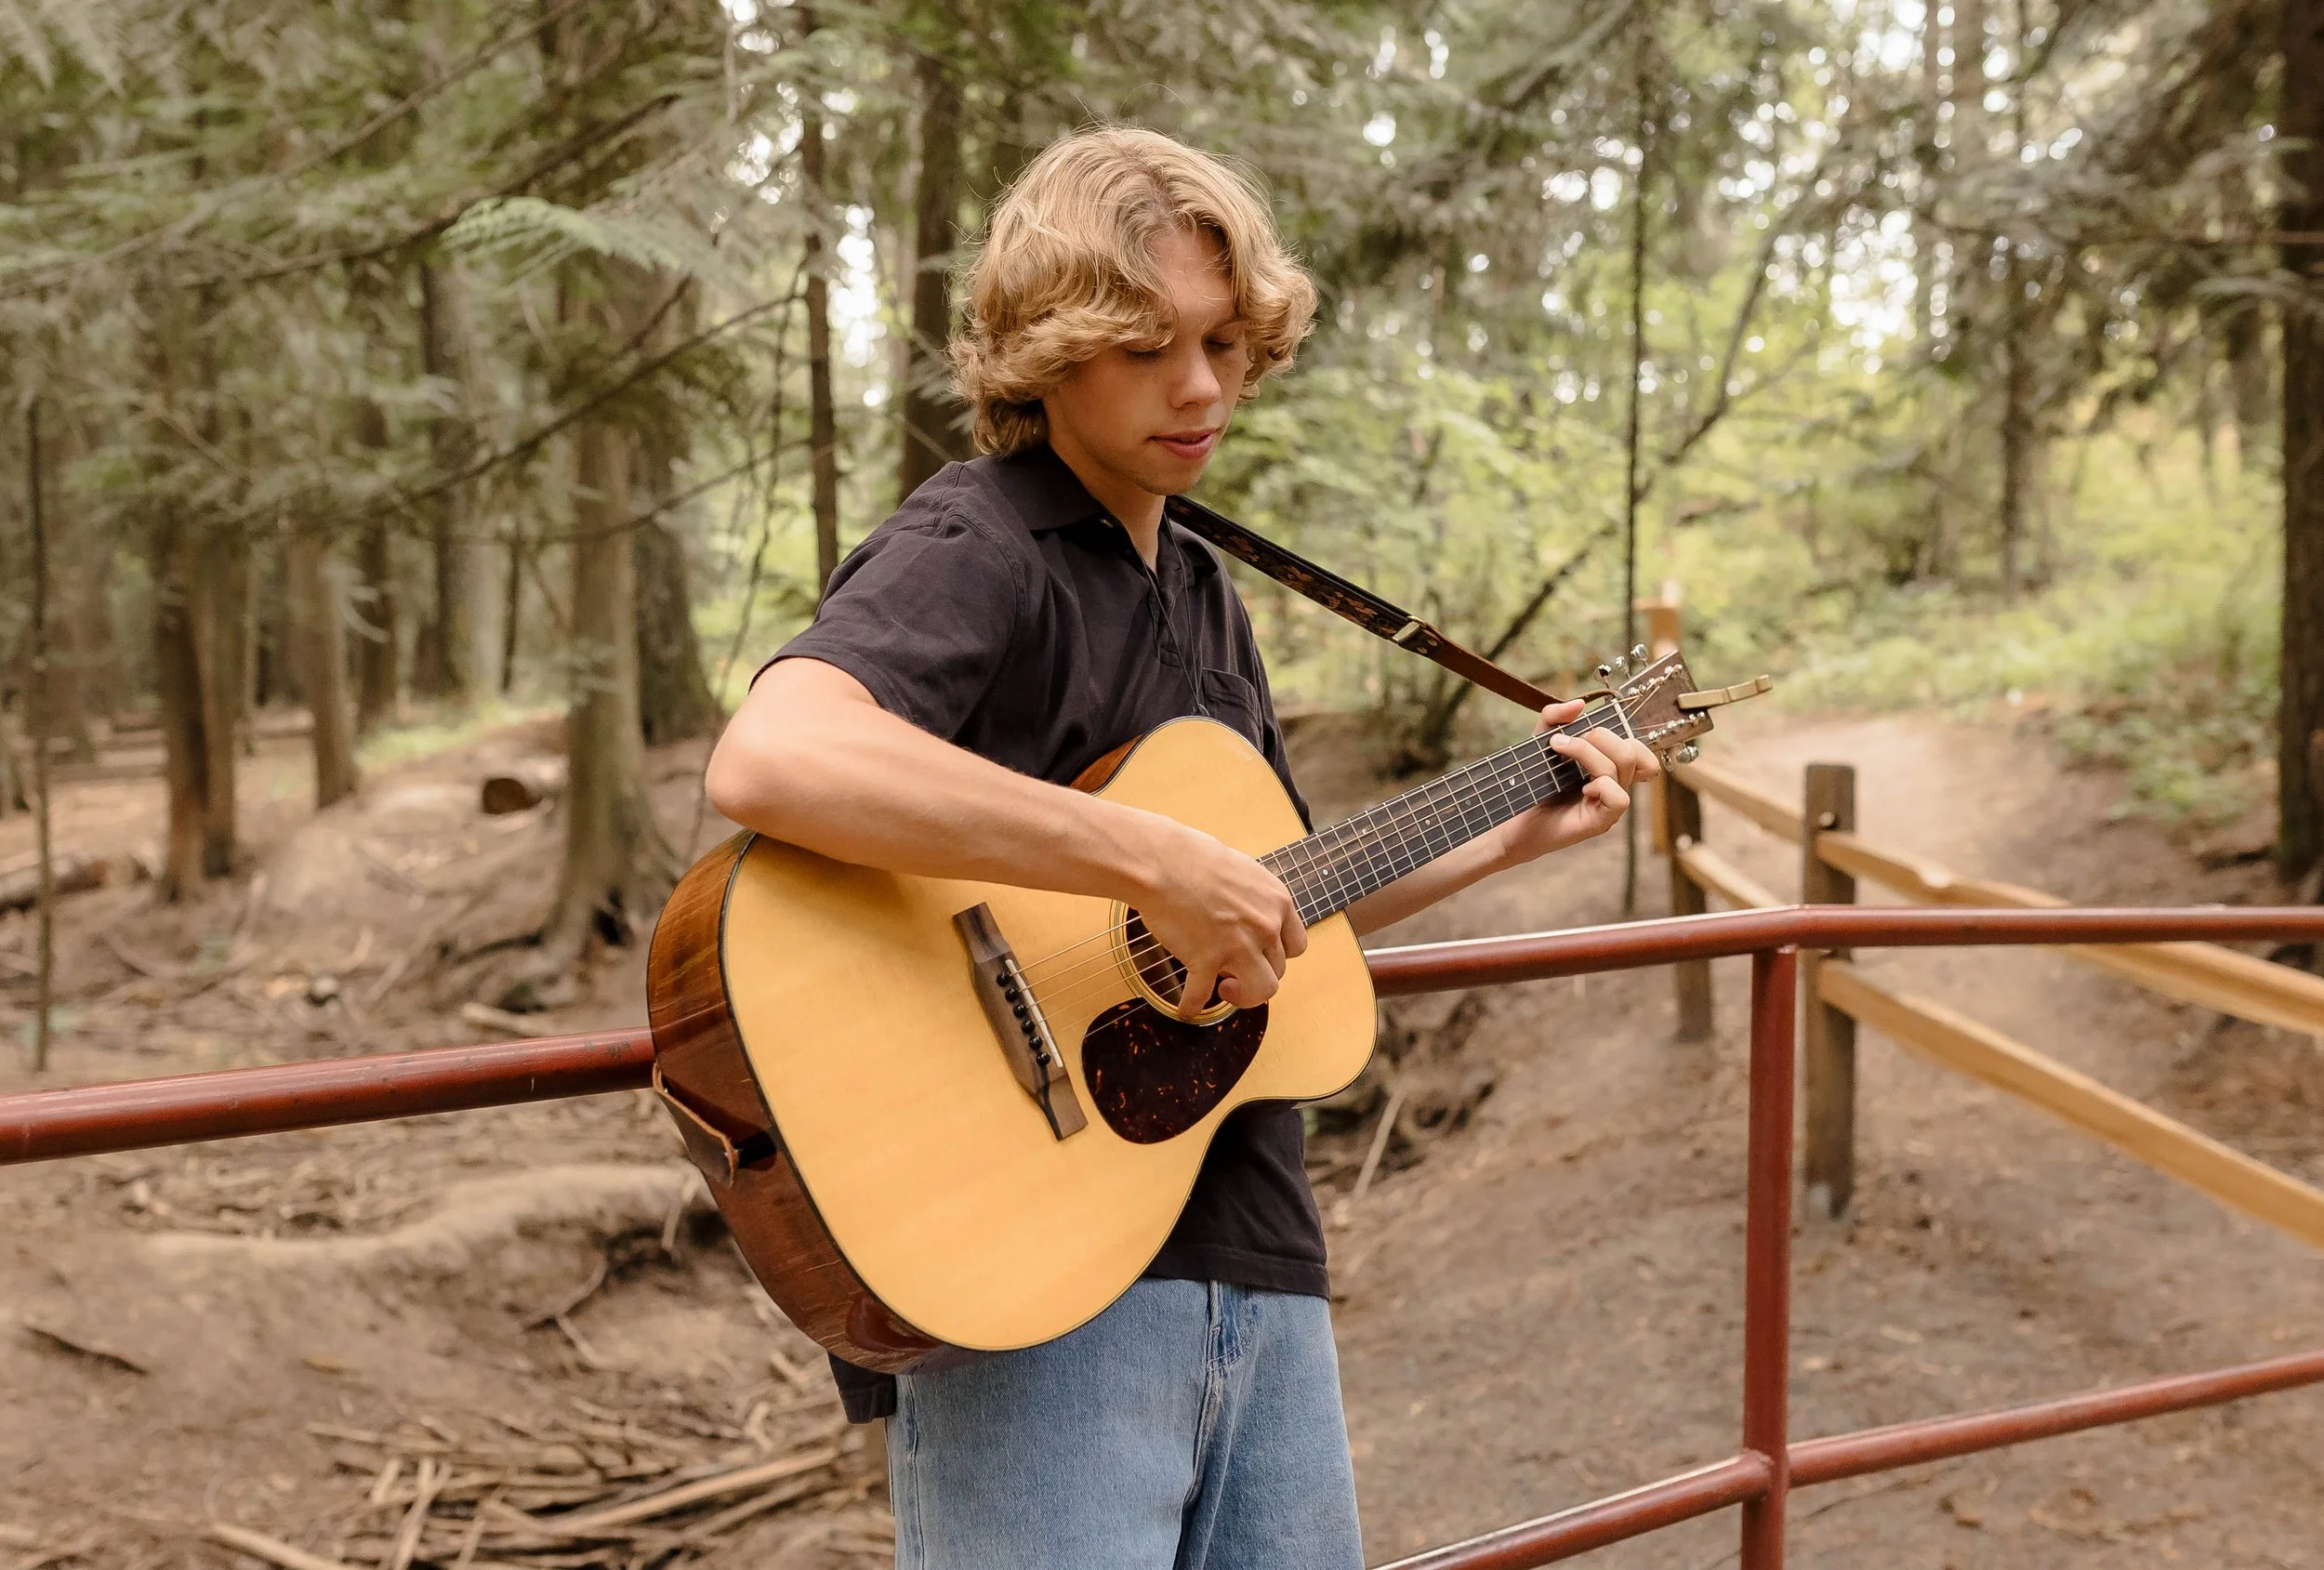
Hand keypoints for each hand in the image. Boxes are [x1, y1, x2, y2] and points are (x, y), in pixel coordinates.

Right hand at [1129, 819, 1307, 1017]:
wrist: (1163, 863)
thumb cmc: (1194, 857)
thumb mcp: (1242, 872)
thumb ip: (1253, 899)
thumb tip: (1247, 913)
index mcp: (1277, 903)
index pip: (1297, 945)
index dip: (1277, 954)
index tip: (1261, 955)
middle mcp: (1266, 928)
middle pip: (1278, 970)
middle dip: (1257, 972)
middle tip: (1236, 970)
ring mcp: (1238, 947)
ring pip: (1261, 991)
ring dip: (1244, 994)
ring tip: (1224, 989)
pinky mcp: (1206, 961)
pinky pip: (1202, 995)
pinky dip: (1192, 1005)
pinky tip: (1186, 1009)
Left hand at [1492, 699, 1661, 866]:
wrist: (1513, 821)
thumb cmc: (1532, 784)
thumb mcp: (1540, 742)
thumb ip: (1555, 718)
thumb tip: (1579, 704)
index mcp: (1608, 768)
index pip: (1639, 749)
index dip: (1621, 734)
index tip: (1584, 732)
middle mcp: (1614, 786)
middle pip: (1632, 752)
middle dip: (1599, 736)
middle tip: (1565, 741)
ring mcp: (1609, 805)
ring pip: (1621, 767)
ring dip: (1587, 752)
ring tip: (1559, 751)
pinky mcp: (1600, 822)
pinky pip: (1619, 799)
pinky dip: (1600, 785)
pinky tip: (1580, 788)